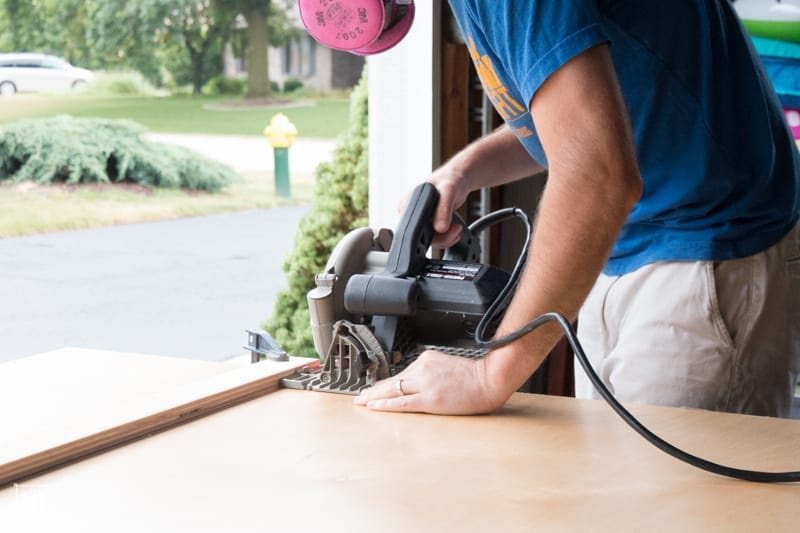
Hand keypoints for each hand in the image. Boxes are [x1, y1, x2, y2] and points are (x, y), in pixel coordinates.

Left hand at [354, 350, 505, 414]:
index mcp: (426, 359)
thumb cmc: (473, 377)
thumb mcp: (446, 366)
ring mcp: (425, 384)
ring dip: (374, 397)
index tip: (374, 387)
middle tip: (360, 395)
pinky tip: (374, 407)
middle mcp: (422, 368)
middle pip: (392, 381)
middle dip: (373, 389)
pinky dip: (385, 405)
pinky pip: (402, 403)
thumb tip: (415, 384)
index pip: (400, 373)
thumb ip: (429, 373)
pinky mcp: (429, 399)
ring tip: (362, 402)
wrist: (489, 380)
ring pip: (393, 390)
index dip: (384, 383)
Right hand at [398, 165, 472, 248]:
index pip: (410, 228)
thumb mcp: (448, 191)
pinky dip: (445, 237)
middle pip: (419, 237)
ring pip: (428, 239)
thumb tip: (439, 229)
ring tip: (456, 228)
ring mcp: (418, 218)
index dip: (426, 234)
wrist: (459, 179)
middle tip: (455, 228)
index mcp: (406, 202)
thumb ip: (443, 209)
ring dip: (445, 238)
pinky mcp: (427, 223)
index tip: (443, 229)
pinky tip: (453, 230)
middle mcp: (409, 212)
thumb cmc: (451, 179)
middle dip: (440, 237)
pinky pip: (434, 237)